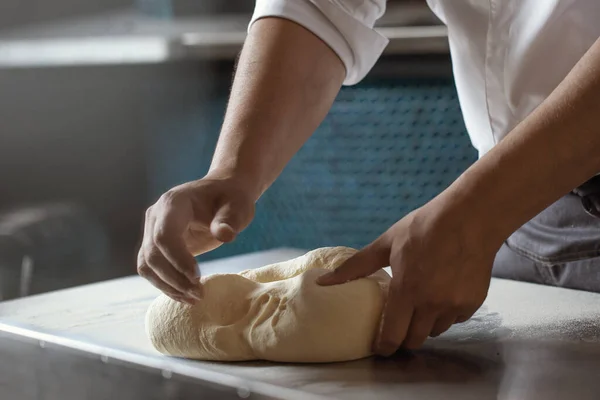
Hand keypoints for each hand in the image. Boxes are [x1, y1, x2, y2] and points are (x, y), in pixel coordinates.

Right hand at [137, 174, 255, 303]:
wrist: (222, 193)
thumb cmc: (231, 199)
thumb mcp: (237, 206)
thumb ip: (230, 220)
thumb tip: (224, 235)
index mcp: (173, 203)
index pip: (164, 235)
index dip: (177, 259)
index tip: (197, 277)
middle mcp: (155, 216)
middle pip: (152, 254)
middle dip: (174, 278)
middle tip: (199, 294)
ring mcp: (152, 230)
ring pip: (147, 265)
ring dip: (167, 286)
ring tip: (193, 299)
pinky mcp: (155, 245)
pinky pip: (152, 269)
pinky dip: (166, 284)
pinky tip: (185, 295)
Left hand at [317, 203, 500, 354]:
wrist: (471, 217)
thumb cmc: (424, 227)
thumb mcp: (386, 243)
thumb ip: (355, 267)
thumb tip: (322, 282)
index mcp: (407, 290)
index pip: (392, 335)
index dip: (384, 346)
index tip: (380, 347)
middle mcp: (431, 303)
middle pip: (414, 340)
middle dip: (404, 338)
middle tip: (398, 326)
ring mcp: (454, 305)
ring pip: (436, 331)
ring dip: (425, 324)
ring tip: (420, 305)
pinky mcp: (473, 303)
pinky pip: (455, 319)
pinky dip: (446, 313)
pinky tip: (442, 293)